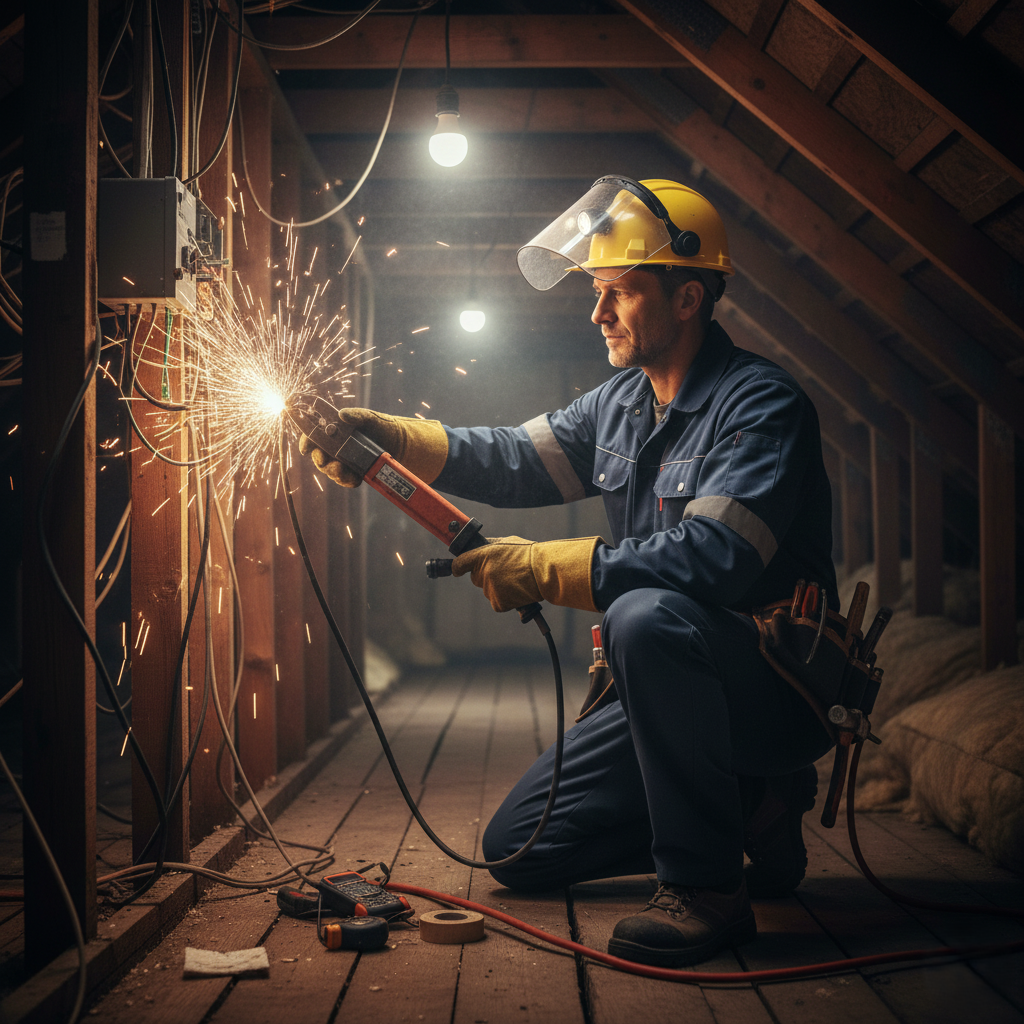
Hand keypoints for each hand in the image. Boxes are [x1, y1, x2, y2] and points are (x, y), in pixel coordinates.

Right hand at [298, 407, 447, 487]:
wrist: (402, 445)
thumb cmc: (384, 427)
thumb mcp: (372, 418)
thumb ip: (357, 415)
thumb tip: (342, 414)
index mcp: (337, 431)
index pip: (314, 435)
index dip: (306, 441)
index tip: (306, 448)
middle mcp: (337, 446)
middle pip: (318, 456)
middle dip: (320, 460)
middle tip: (326, 461)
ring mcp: (345, 460)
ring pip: (330, 470)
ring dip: (333, 472)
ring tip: (342, 470)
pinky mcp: (354, 472)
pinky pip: (345, 480)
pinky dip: (347, 481)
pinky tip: (354, 479)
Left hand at [451, 536, 603, 612]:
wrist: (544, 572)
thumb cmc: (529, 555)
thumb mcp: (507, 542)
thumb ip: (491, 546)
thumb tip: (481, 548)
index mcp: (482, 555)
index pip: (459, 563)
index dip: (458, 567)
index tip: (458, 569)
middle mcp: (483, 572)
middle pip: (476, 578)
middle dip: (486, 575)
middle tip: (505, 572)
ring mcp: (489, 589)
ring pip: (488, 590)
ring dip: (498, 587)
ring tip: (516, 580)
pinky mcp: (498, 603)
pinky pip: (497, 602)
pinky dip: (505, 599)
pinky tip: (517, 591)